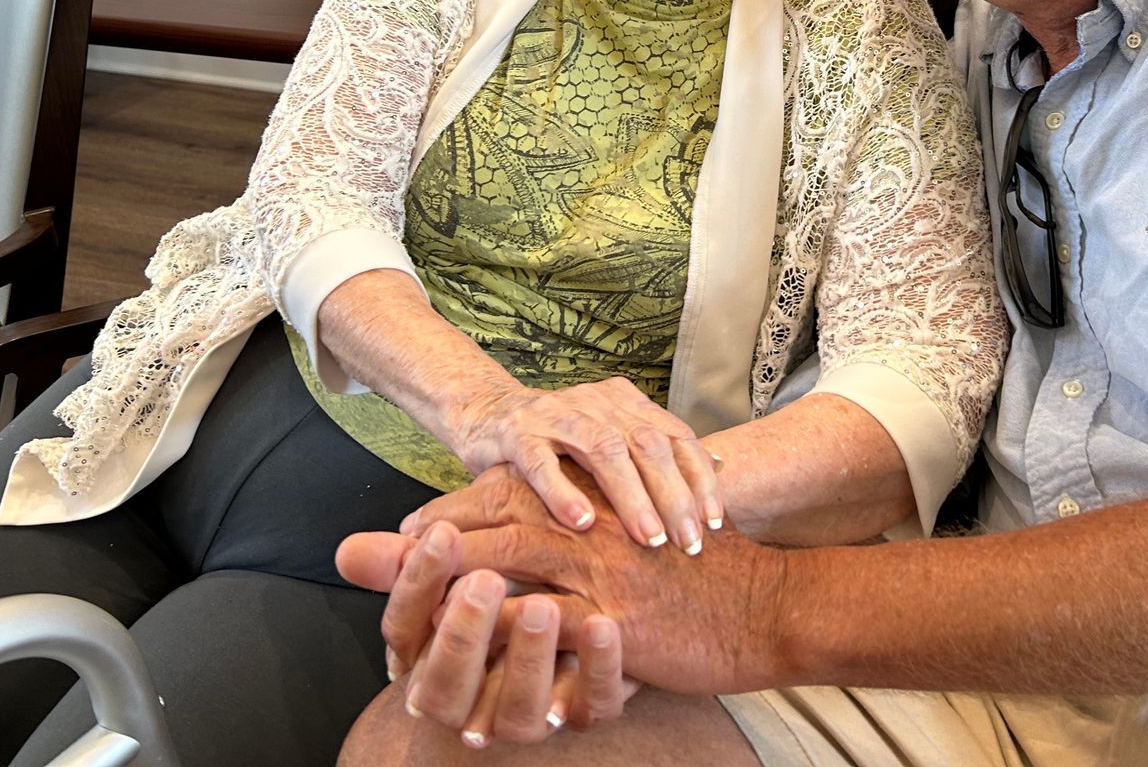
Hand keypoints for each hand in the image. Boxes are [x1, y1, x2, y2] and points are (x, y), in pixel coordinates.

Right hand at [336, 509, 638, 742]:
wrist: (590, 625)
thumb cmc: (509, 588)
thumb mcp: (465, 564)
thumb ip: (416, 557)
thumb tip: (346, 550)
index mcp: (433, 659)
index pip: (406, 633)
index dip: (418, 585)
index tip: (440, 534)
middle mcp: (475, 699)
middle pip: (450, 686)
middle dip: (463, 634)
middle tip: (484, 581)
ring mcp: (533, 712)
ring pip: (519, 709)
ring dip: (527, 657)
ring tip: (542, 606)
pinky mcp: (589, 710)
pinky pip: (593, 704)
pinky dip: (598, 666)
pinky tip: (602, 623)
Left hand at [337, 466, 784, 702]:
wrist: (762, 607)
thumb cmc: (704, 576)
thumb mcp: (646, 540)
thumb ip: (597, 531)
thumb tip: (554, 533)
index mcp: (594, 504)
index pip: (510, 491)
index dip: (456, 507)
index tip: (411, 530)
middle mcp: (591, 525)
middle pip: (495, 514)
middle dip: (437, 531)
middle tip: (385, 552)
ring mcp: (599, 568)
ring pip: (507, 560)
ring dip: (453, 580)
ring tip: (409, 604)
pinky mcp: (612, 615)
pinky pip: (541, 624)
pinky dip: (499, 639)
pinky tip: (464, 656)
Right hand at [446, 377, 722, 549]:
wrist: (486, 412)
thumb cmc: (560, 441)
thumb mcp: (612, 438)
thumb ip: (658, 451)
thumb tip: (721, 466)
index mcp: (625, 403)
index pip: (676, 436)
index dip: (699, 478)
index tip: (716, 523)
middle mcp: (597, 402)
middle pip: (647, 444)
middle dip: (673, 495)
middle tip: (689, 543)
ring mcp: (555, 414)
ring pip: (603, 451)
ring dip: (630, 497)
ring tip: (650, 538)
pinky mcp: (515, 433)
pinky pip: (541, 463)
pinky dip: (562, 492)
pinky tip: (580, 524)